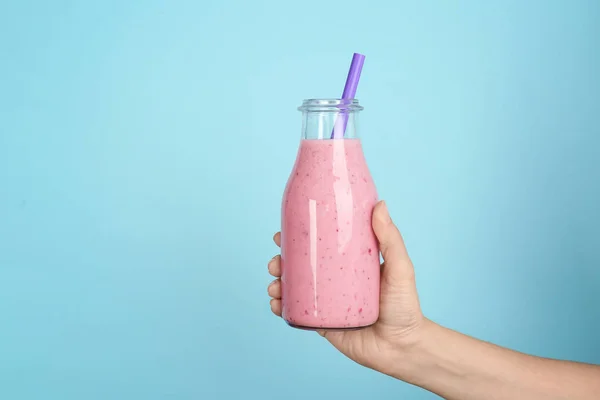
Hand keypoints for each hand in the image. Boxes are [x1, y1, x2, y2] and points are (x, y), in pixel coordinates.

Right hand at [267, 200, 425, 373]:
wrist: (403, 348)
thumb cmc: (405, 306)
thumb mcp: (400, 267)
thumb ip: (391, 238)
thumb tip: (380, 204)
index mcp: (348, 264)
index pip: (319, 246)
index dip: (298, 238)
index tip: (283, 232)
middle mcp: (333, 281)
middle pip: (300, 267)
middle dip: (280, 262)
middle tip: (276, 262)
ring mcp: (326, 303)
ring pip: (294, 289)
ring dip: (277, 283)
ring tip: (275, 285)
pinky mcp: (322, 324)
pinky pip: (297, 314)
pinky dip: (281, 308)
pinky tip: (276, 304)